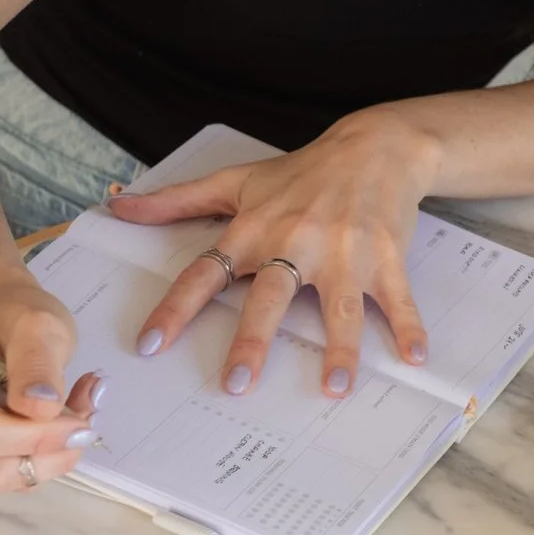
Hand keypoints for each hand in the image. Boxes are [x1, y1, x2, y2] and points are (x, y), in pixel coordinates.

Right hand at [0, 270, 104, 495]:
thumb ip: (35, 362)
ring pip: (5, 480)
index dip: (33, 435)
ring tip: (84, 405)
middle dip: (50, 446)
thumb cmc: (15, 316)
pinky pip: (17, 475)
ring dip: (57, 452)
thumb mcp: (34, 324)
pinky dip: (54, 453)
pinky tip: (71, 417)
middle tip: (89, 406)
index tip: (82, 415)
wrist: (5, 320)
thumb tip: (41, 408)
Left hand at [108, 109, 438, 398]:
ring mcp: (345, 252)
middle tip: (238, 382)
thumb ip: (178, 200)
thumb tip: (119, 206)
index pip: (206, 273)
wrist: (376, 146)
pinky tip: (415, 356)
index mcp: (255, 230)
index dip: (176, 309)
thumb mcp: (238, 181)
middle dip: (253, 339)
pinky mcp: (386, 258)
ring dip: (340, 348)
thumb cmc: (304, 171)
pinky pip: (397, 298)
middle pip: (271, 296)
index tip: (151, 344)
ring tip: (335, 387)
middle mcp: (297, 242)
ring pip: (338, 306)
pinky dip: (409, 326)